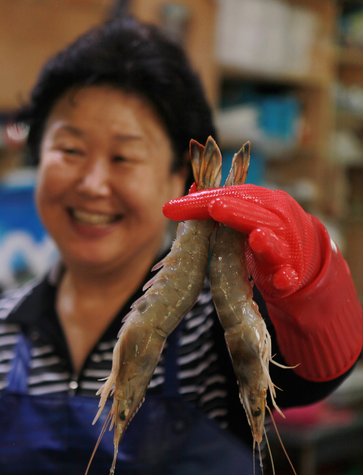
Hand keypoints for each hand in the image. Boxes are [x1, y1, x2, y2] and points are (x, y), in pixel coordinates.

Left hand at [163, 184, 323, 298]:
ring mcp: (285, 247)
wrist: (304, 254)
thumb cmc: (264, 229)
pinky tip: (282, 280)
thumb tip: (183, 192)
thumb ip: (215, 205)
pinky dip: (285, 277)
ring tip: (257, 236)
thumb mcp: (243, 214)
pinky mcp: (291, 273)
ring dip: (265, 241)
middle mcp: (274, 219)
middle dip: (234, 210)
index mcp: (258, 201)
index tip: (170, 208)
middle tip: (214, 206)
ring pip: (274, 244)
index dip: (200, 201)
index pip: (227, 197)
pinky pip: (288, 276)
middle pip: (252, 214)